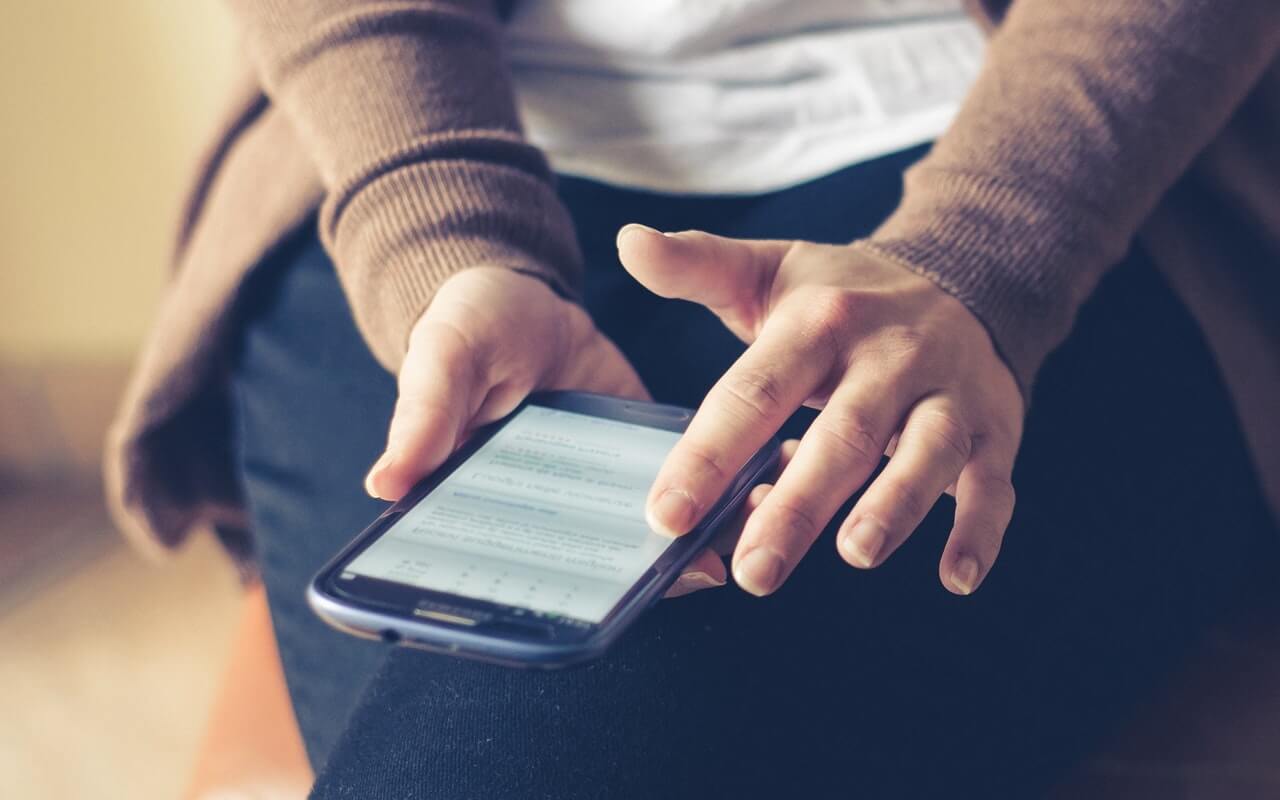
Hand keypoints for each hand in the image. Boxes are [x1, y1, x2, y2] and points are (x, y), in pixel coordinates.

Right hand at [362, 267, 726, 597]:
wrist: (527, 295)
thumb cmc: (466, 328)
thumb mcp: (443, 357)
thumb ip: (424, 415)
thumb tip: (385, 483)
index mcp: (486, 504)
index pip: (514, 569)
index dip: (551, 597)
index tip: (597, 608)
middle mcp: (549, 511)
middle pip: (592, 567)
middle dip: (644, 578)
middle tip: (695, 571)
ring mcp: (603, 488)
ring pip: (646, 536)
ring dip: (692, 543)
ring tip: (741, 542)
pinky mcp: (646, 455)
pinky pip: (686, 487)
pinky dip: (720, 495)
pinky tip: (760, 489)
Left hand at [618, 225, 1024, 596]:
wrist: (963, 275)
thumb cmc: (843, 294)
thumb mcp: (769, 271)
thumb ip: (697, 265)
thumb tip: (628, 241)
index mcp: (819, 322)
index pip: (755, 391)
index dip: (708, 454)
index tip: (667, 515)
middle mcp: (887, 357)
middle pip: (841, 433)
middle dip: (797, 505)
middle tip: (753, 571)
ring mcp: (946, 394)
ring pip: (926, 453)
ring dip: (894, 505)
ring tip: (855, 554)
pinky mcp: (994, 428)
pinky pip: (992, 483)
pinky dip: (980, 530)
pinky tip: (956, 577)